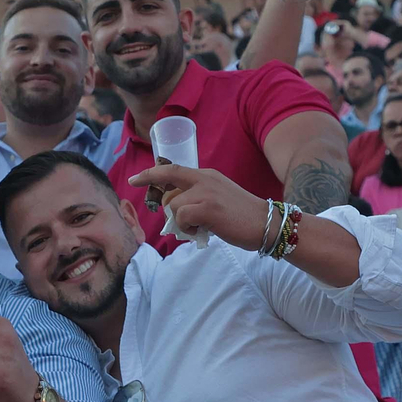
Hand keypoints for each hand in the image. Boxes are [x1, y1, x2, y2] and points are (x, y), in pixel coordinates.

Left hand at [129, 163, 267, 247]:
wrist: (267, 223)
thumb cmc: (242, 216)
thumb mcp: (218, 197)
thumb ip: (197, 197)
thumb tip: (175, 210)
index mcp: (207, 175)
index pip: (173, 170)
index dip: (151, 173)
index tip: (135, 178)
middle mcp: (204, 179)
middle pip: (169, 182)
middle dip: (158, 193)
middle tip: (162, 206)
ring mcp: (206, 193)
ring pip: (175, 206)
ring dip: (182, 222)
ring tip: (200, 228)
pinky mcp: (207, 208)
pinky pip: (182, 218)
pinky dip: (187, 229)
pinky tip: (201, 232)